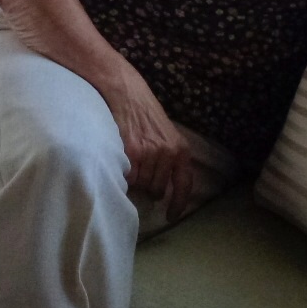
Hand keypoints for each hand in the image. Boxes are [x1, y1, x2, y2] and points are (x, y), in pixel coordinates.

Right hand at [106, 65, 193, 223]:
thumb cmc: (145, 114)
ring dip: (134, 181)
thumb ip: (168, 157)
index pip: (184, 184)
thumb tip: (163, 187)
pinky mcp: (132, 152)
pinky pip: (128, 177)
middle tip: (140, 175)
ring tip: (130, 164)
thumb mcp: (166, 134)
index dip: (178, 204)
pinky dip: (123, 174)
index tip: (170, 216)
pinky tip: (121, 162)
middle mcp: (168, 153)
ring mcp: (150, 153)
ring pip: (141, 185)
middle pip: (157, 189)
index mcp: (180, 149)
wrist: (127, 92)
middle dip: (148, 188)